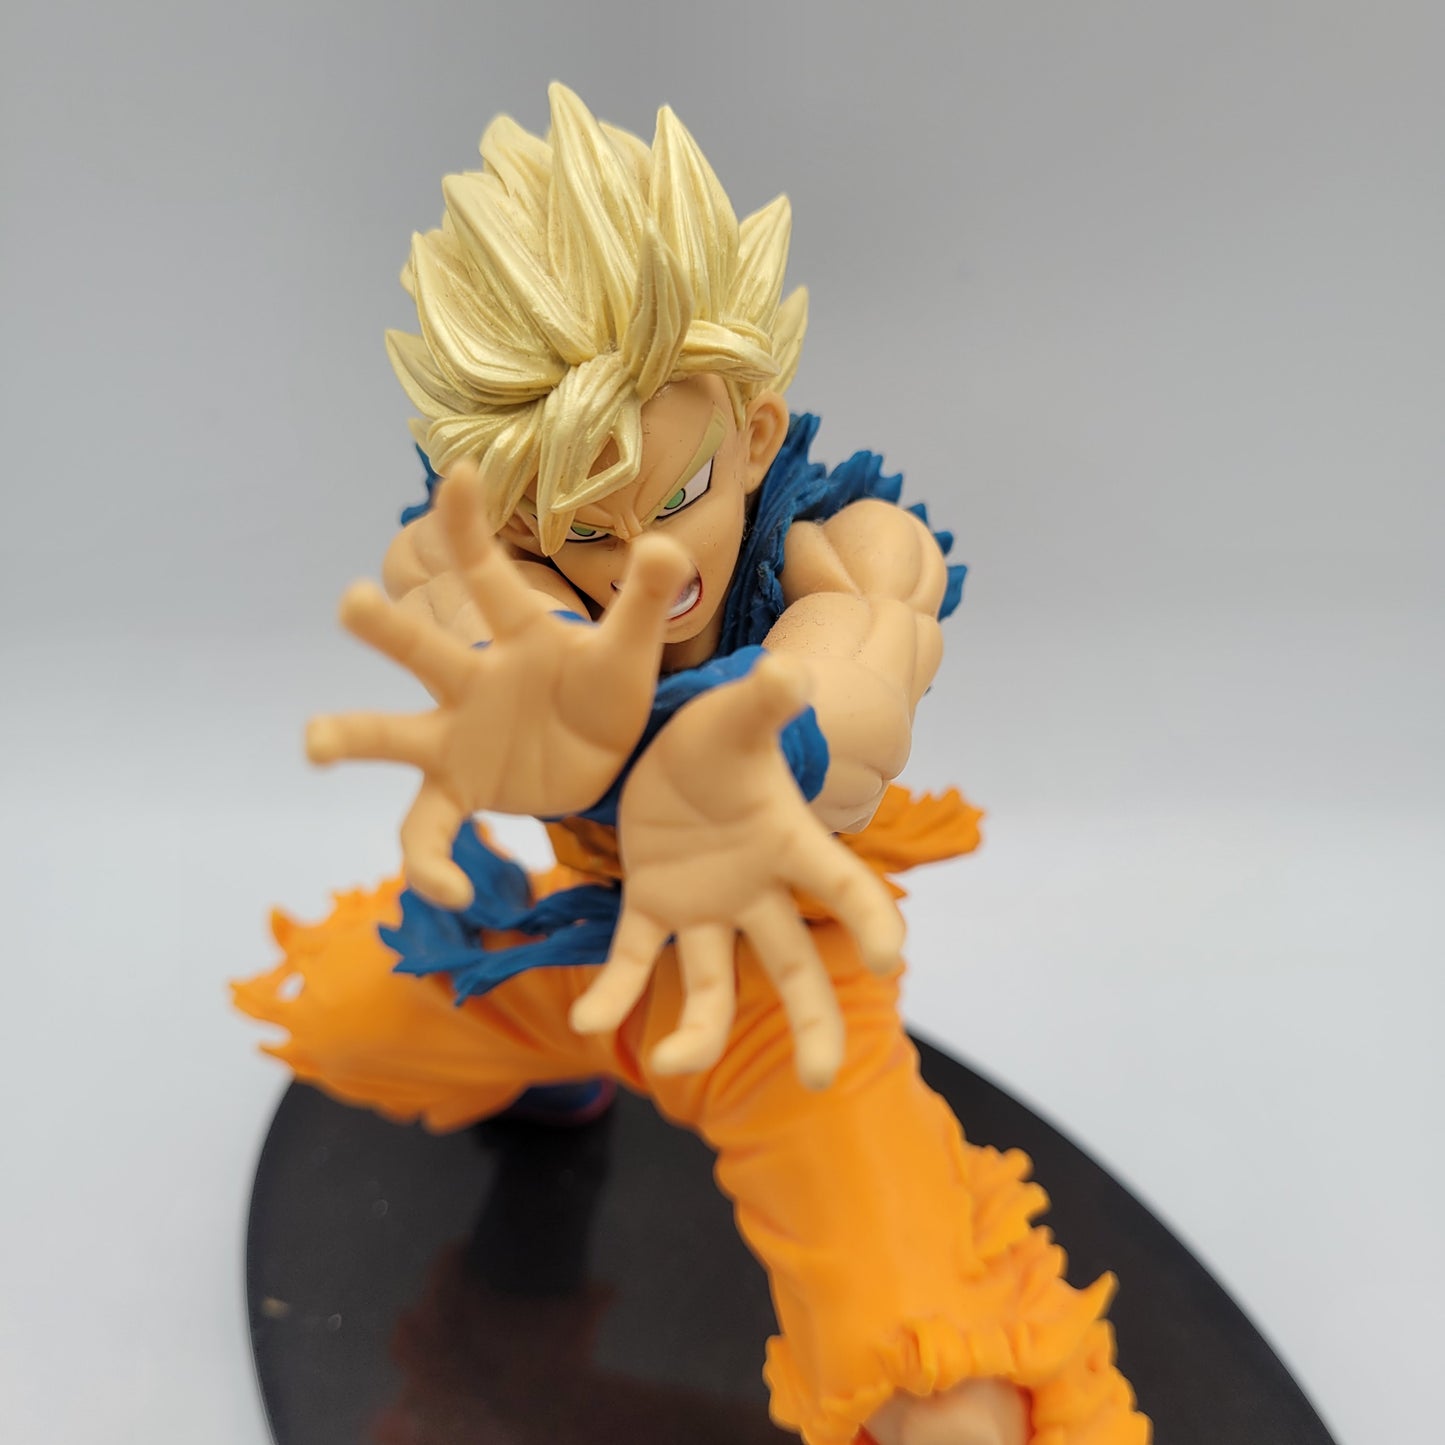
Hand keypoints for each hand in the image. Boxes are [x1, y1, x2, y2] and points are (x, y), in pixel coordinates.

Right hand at [306, 462, 690, 908]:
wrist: (604, 756)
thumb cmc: (607, 690)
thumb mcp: (633, 651)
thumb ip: (646, 601)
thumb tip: (669, 543)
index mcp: (520, 636)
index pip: (491, 576)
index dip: (471, 528)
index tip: (459, 473)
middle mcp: (473, 680)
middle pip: (425, 651)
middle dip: (390, 627)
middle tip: (353, 600)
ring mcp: (457, 737)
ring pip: (395, 737)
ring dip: (352, 737)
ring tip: (313, 743)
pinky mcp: (459, 790)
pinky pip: (426, 828)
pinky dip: (429, 862)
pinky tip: (455, 892)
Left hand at [569, 656, 905, 1089]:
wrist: (666, 742)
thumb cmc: (718, 733)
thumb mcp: (734, 715)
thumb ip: (764, 701)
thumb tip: (791, 672)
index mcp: (786, 842)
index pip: (840, 884)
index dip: (868, 918)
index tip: (888, 958)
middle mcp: (754, 887)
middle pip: (793, 963)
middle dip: (812, 1020)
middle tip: (824, 1078)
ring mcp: (704, 904)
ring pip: (715, 982)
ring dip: (700, 1030)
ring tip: (671, 1060)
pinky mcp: (652, 906)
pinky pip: (636, 960)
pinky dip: (614, 992)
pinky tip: (585, 1017)